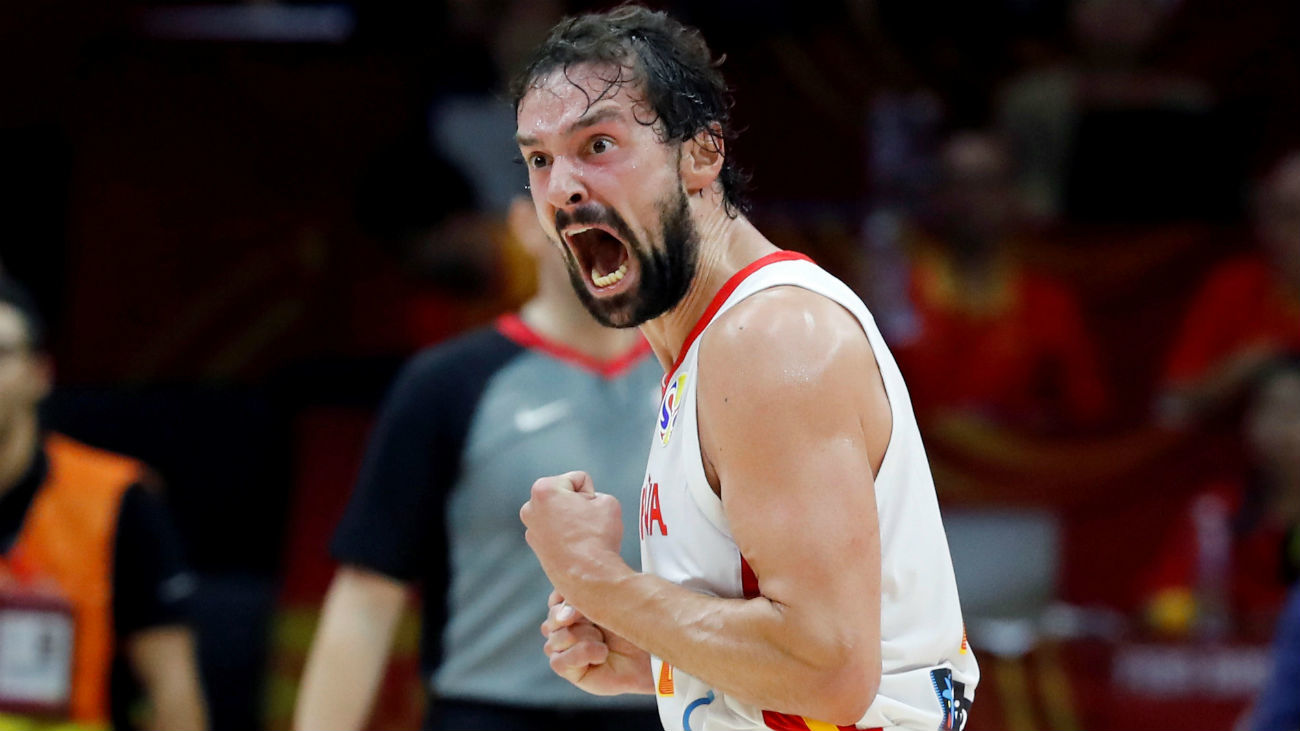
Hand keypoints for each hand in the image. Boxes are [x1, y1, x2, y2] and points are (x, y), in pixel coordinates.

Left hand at [520, 471, 625, 598]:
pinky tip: (577, 547)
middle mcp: (530, 508)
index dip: (592, 494)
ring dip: (573, 521)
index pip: (579, 479)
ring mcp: (531, 529)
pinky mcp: (537, 547)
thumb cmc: (597, 539)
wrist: (589, 576)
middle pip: (566, 496)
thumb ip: (596, 494)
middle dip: (579, 505)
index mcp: (543, 489)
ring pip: (562, 514)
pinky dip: (567, 536)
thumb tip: (589, 506)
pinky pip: (558, 532)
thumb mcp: (608, 501)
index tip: (592, 510)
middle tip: (588, 522)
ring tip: (583, 536)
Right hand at [541, 589, 652, 694]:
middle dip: (578, 617)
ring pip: (555, 638)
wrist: (650, 653)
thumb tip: (563, 616)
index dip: (567, 597)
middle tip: (600, 623)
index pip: (555, 599)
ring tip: (604, 641)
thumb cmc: (632, 626)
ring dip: (584, 636)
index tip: (589, 598)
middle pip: (553, 617)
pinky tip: (602, 654)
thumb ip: (581, 602)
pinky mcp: (569, 670)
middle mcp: (566, 627)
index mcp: (574, 607)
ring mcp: (565, 649)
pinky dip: (583, 654)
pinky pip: (559, 661)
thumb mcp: (606, 605)